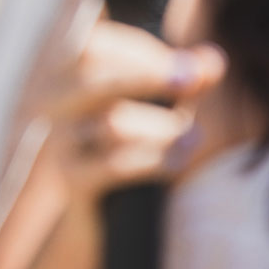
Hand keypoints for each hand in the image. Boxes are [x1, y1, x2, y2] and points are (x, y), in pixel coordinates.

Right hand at [41, 21, 225, 198]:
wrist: (95, 222)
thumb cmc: (127, 150)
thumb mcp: (155, 111)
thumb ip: (180, 82)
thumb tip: (214, 58)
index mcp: (68, 75)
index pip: (92, 46)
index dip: (138, 50)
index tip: (185, 64)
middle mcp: (53, 103)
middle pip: (92, 78)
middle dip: (145, 75)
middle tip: (192, 78)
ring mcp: (58, 142)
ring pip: (112, 123)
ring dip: (162, 127)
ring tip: (196, 137)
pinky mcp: (70, 179)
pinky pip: (112, 165)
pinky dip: (153, 160)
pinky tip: (181, 161)